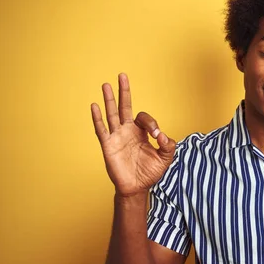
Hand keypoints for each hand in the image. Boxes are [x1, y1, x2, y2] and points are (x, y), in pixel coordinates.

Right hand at [91, 73, 175, 196]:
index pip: (144, 118)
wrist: (136, 188)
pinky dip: (98, 118)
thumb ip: (169, 145)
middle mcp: (127, 131)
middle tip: (122, 75)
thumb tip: (163, 135)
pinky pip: (101, 129)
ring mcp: (117, 137)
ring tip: (106, 84)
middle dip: (124, 91)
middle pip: (125, 107)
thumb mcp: (165, 158)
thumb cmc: (149, 172)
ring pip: (112, 114)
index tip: (157, 136)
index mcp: (141, 132)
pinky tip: (95, 106)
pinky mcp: (108, 146)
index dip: (152, 124)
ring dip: (109, 99)